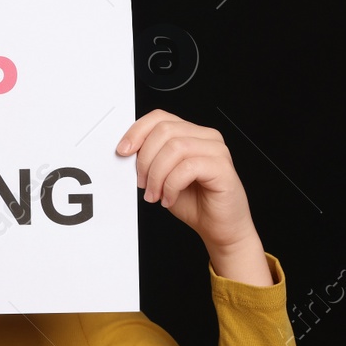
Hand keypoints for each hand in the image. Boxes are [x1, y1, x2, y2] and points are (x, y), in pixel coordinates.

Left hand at [116, 109, 256, 253]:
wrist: (218, 227)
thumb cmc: (194, 202)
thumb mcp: (163, 177)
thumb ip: (151, 160)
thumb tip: (128, 152)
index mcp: (191, 134)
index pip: (160, 118)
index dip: (137, 132)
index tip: (123, 151)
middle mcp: (206, 137)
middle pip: (165, 130)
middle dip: (145, 159)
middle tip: (142, 184)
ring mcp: (216, 150)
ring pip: (175, 147)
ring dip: (157, 175)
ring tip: (155, 194)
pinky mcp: (222, 167)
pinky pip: (188, 167)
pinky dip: (171, 185)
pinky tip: (169, 198)